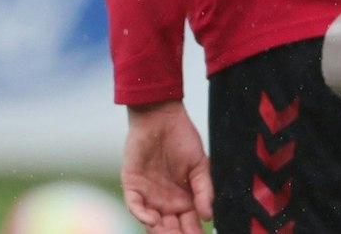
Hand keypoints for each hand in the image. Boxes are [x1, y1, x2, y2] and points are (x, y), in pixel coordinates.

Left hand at [121, 101, 213, 233]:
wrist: (161, 117)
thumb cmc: (183, 138)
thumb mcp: (200, 166)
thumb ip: (204, 191)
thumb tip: (208, 215)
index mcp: (184, 199)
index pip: (188, 224)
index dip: (194, 233)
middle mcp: (165, 202)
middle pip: (170, 228)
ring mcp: (148, 196)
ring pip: (152, 223)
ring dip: (160, 231)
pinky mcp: (132, 186)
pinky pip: (135, 206)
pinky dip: (142, 215)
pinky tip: (153, 220)